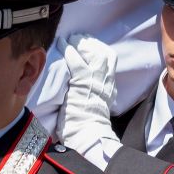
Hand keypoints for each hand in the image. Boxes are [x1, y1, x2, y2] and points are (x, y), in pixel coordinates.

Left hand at [56, 34, 118, 156]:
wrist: (88, 137)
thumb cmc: (86, 127)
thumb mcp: (96, 107)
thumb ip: (93, 94)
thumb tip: (84, 88)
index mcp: (109, 87)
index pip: (110, 60)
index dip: (100, 48)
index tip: (90, 42)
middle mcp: (105, 83)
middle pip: (103, 53)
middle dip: (91, 43)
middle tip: (79, 37)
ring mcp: (94, 83)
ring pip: (92, 54)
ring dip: (80, 44)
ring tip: (70, 39)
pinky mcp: (82, 85)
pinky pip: (77, 62)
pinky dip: (70, 51)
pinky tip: (63, 44)